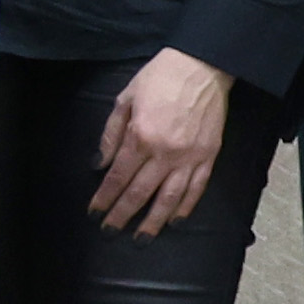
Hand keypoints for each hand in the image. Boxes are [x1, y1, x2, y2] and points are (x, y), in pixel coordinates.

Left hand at [89, 49, 234, 231]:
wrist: (201, 66)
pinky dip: (185, 207)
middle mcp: (165, 152)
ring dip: (154, 220)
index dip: (105, 197)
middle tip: (111, 231)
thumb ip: (111, 135)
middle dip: (123, 214)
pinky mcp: (209, 156)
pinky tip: (174, 220)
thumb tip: (99, 165)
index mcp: (140, 136)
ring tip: (142, 237)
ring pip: (169, 197)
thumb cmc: (159, 78)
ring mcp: (189, 157)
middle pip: (140, 192)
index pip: (118, 176)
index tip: (95, 212)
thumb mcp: (124, 99)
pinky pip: (196, 188)